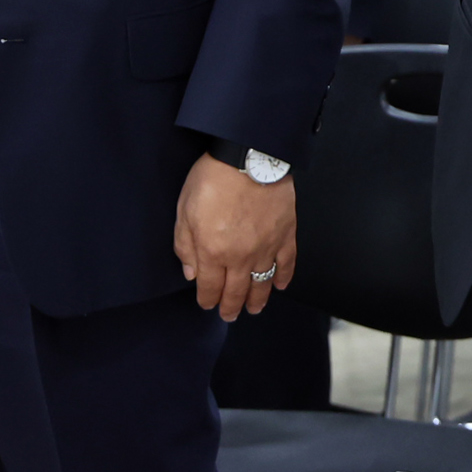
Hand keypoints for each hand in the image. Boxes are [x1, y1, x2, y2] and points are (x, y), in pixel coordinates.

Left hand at [174, 153, 297, 321]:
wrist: (249, 157)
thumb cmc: (213, 179)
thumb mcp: (184, 212)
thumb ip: (185, 246)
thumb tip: (191, 272)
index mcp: (213, 253)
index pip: (210, 288)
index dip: (208, 300)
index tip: (207, 304)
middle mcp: (241, 257)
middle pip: (237, 292)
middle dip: (231, 307)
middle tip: (230, 315)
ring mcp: (266, 247)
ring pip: (262, 283)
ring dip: (257, 300)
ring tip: (254, 308)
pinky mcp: (285, 234)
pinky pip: (286, 263)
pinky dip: (283, 277)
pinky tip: (280, 285)